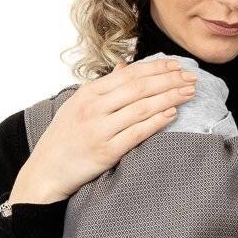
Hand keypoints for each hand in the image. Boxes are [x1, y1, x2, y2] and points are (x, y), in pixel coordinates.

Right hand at [8, 57, 197, 205]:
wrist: (45, 171)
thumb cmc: (64, 139)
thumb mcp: (78, 105)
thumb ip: (103, 87)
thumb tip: (123, 67)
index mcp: (88, 93)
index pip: (129, 74)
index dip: (156, 68)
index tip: (177, 65)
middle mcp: (94, 108)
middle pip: (139, 88)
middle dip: (169, 80)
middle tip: (191, 78)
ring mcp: (99, 129)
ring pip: (141, 107)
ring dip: (169, 98)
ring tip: (189, 93)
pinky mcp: (106, 152)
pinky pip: (137, 133)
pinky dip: (157, 122)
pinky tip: (173, 114)